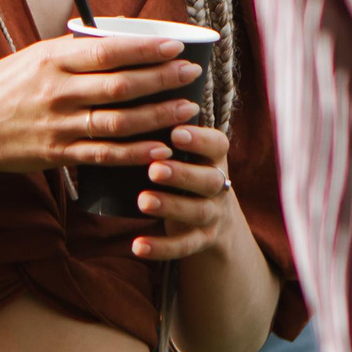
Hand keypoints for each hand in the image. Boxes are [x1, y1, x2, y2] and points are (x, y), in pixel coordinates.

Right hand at [0, 33, 200, 180]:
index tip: (176, 45)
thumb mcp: (32, 56)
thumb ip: (72, 49)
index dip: (145, 50)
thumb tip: (118, 32)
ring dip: (156, 116)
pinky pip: (102, 155)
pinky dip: (134, 153)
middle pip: (119, 86)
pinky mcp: (56, 154)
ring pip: (117, 122)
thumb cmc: (3, 87)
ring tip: (187, 109)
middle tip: (192, 74)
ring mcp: (57, 125)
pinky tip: (160, 149)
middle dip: (161, 80)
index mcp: (51, 60)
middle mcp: (56, 92)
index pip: (107, 51)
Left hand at [130, 124, 238, 261]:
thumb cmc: (187, 170)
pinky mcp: (202, 241)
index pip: (218, 145)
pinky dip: (162, 248)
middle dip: (182, 174)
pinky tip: (137, 245)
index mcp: (215, 158)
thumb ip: (167, 133)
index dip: (199, 139)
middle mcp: (219, 186)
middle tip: (153, 169)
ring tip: (143, 201)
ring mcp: (213, 215)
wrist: (213, 218)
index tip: (175, 132)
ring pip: (197, 212)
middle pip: (209, 180)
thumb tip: (131, 104)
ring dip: (171, 206)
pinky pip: (185, 246)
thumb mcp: (186, 153)